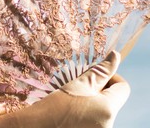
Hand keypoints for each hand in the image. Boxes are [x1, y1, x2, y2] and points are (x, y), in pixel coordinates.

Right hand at [0, 51, 129, 127]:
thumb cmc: (52, 109)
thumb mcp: (74, 85)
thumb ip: (98, 72)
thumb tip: (115, 55)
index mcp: (107, 108)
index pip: (123, 87)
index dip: (111, 77)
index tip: (93, 74)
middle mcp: (109, 124)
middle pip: (111, 99)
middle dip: (96, 90)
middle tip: (75, 86)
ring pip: (101, 111)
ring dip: (89, 102)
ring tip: (68, 101)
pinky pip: (94, 121)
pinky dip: (84, 115)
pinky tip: (68, 114)